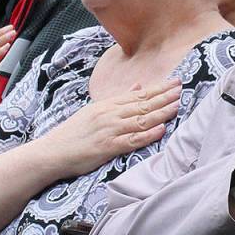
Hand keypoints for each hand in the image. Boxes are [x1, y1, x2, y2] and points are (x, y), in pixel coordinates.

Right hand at [38, 78, 181, 177]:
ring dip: (160, 112)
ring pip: (140, 120)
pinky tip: (161, 129)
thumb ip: (118, 99)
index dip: (158, 88)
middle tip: (181, 88)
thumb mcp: (94, 110)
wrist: (53, 151)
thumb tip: (138, 86)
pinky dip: (147, 135)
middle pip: (142, 104)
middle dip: (164, 96)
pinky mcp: (107, 147)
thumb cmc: (73, 133)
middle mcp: (109, 115)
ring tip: (177, 105)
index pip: (138, 95)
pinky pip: (131, 140)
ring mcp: (109, 130)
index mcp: (107, 105)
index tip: (174, 82)